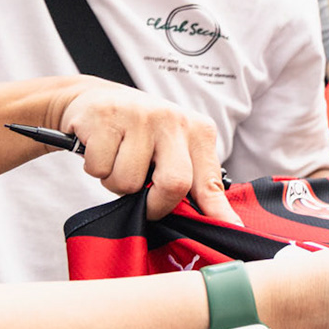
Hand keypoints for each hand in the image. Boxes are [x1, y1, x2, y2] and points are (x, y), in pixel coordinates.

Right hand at [42, 78, 238, 222]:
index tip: (233, 230)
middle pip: (174, 184)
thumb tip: (219, 219)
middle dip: (154, 205)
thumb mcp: (173, 148)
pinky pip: (98, 169)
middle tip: (143, 201)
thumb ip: (192, 178)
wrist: (96, 98)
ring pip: (128, 182)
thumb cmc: (140, 133)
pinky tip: (101, 148)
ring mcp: (139, 116)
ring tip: (118, 160)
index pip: (209, 181)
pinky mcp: (105, 118)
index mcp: (197, 130)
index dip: (217, 211)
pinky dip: (95, 168)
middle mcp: (173, 119)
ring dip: (116, 183)